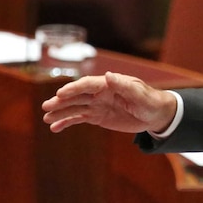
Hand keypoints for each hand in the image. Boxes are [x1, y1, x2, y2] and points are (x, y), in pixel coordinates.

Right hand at [42, 71, 176, 133]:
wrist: (156, 114)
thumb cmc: (150, 101)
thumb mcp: (139, 94)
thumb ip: (124, 86)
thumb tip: (108, 75)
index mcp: (109, 84)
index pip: (87, 84)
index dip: (73, 89)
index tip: (60, 95)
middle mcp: (100, 93)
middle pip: (77, 96)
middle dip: (61, 101)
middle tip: (46, 107)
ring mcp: (97, 105)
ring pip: (75, 107)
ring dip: (60, 112)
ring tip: (46, 119)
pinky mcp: (98, 116)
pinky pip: (79, 118)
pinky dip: (67, 122)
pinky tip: (55, 128)